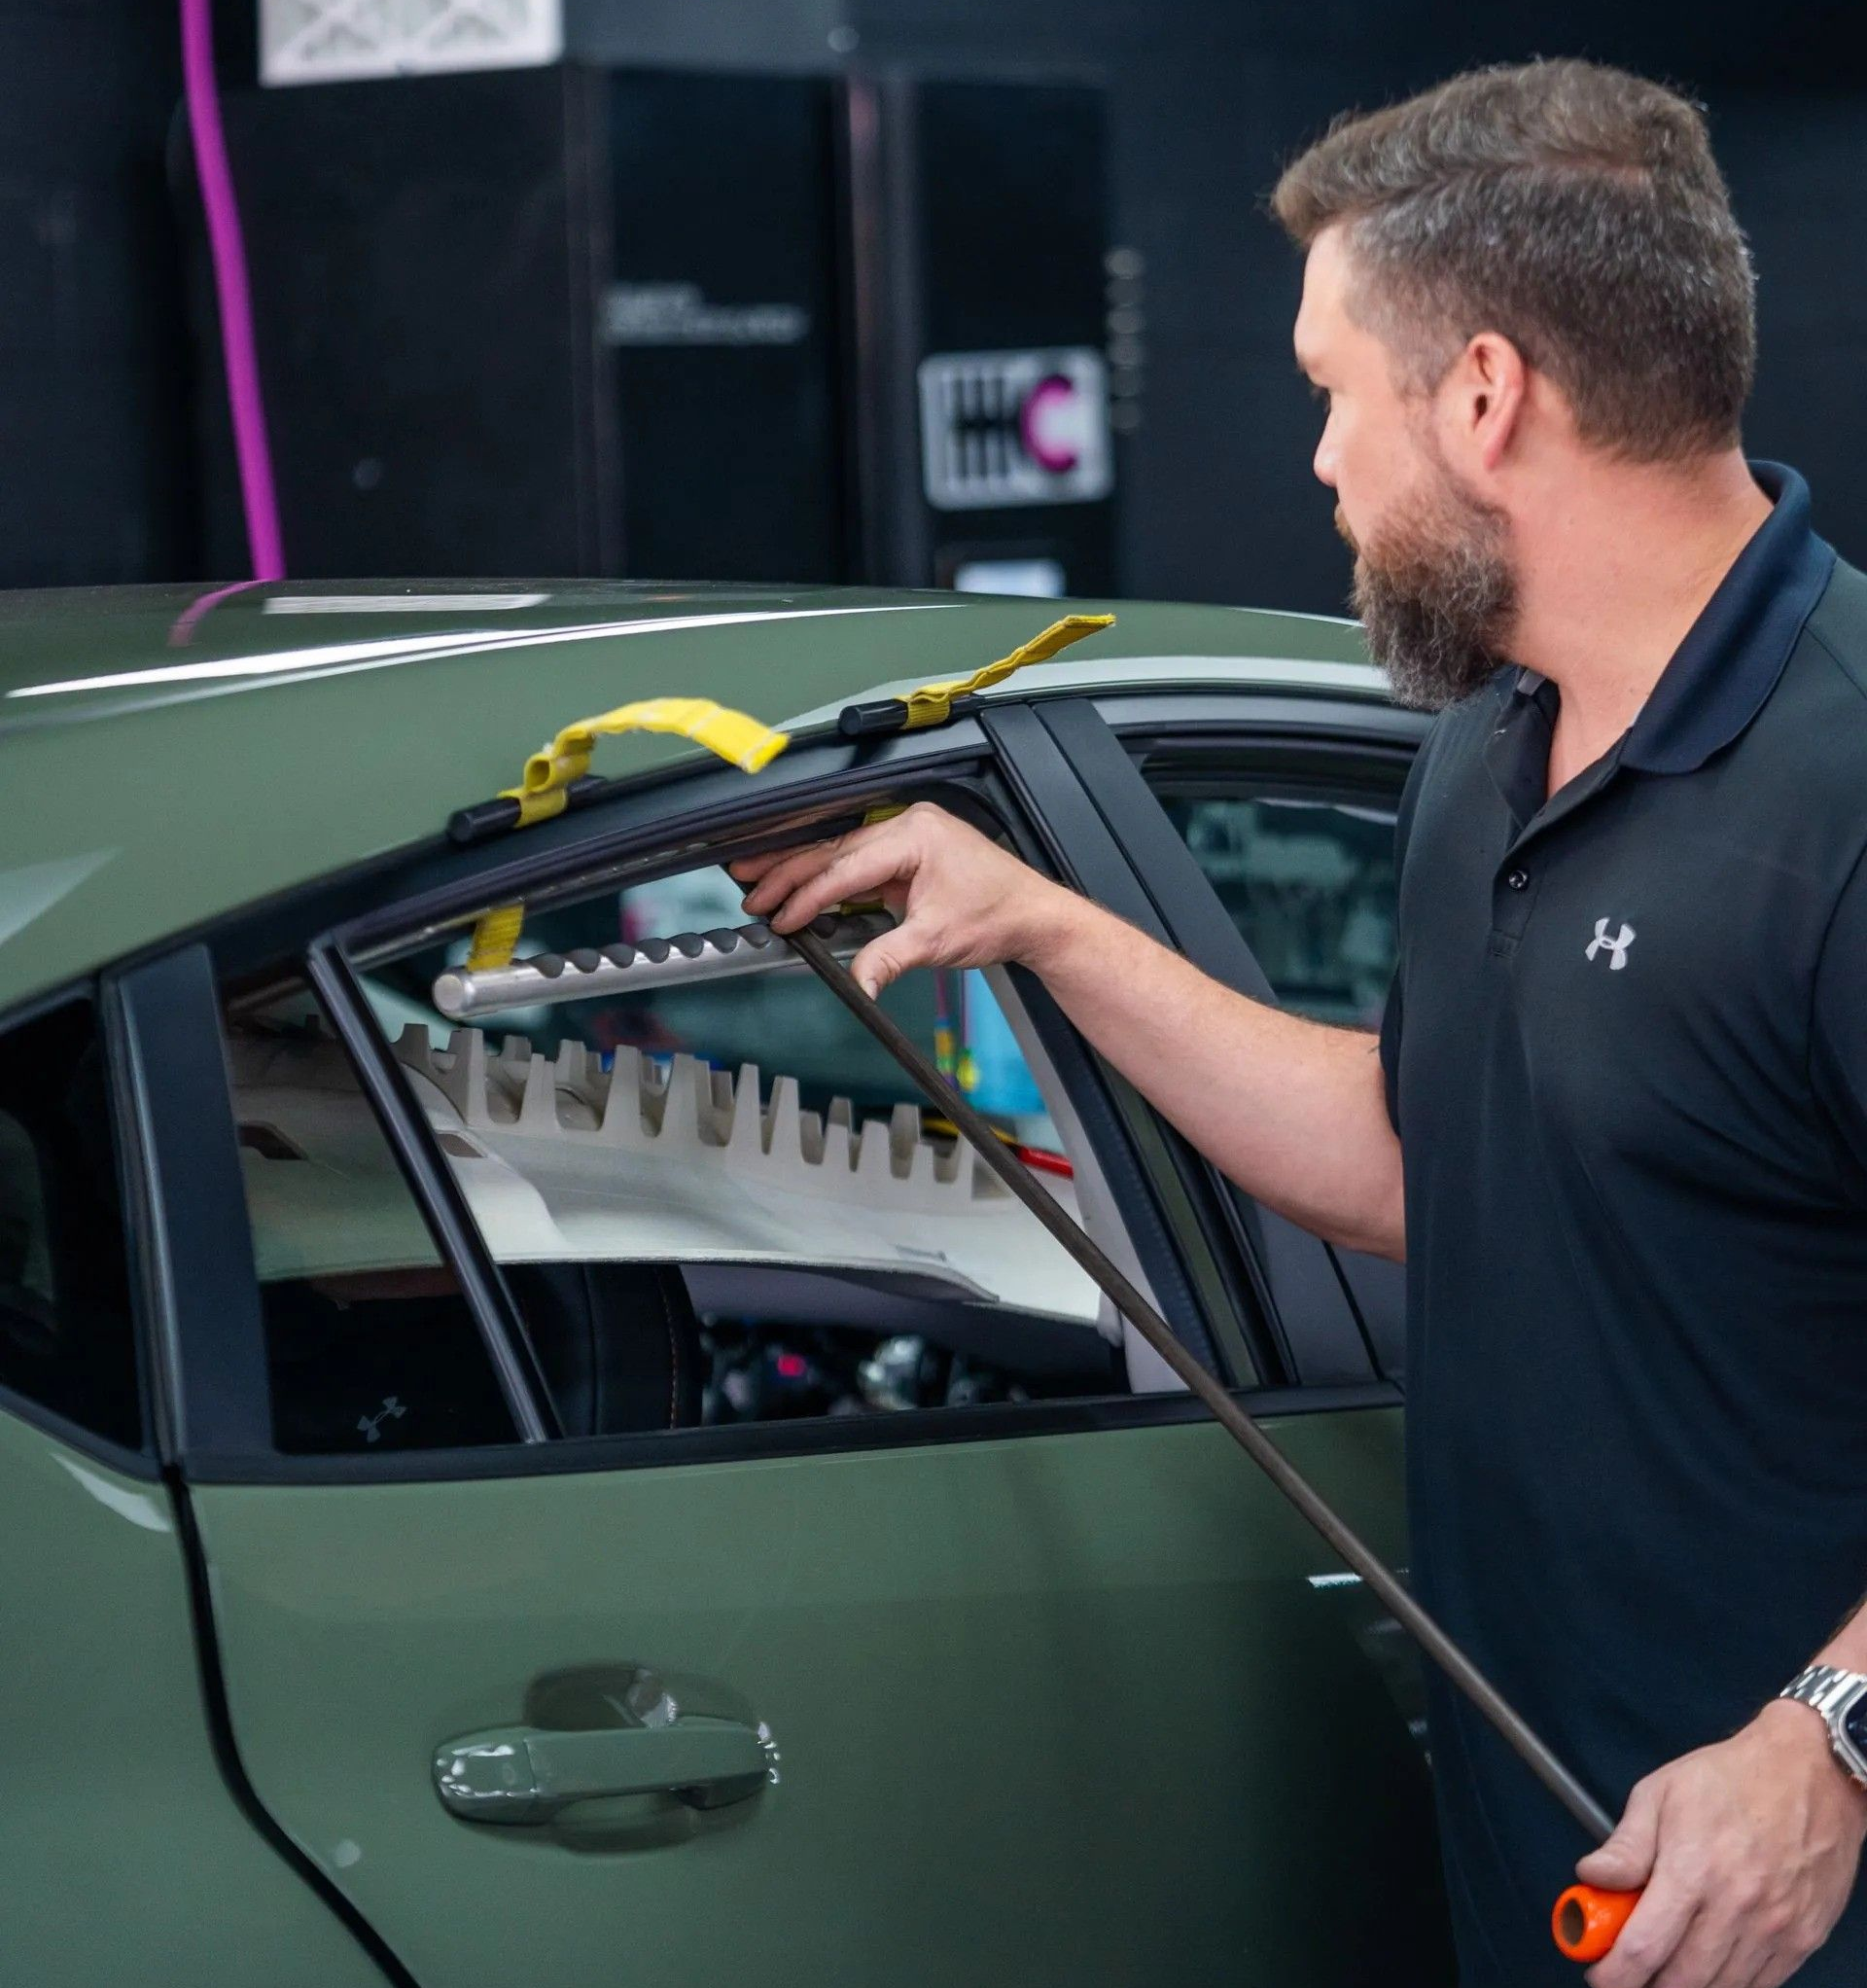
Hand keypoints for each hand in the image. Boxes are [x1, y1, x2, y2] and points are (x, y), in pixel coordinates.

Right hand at [731, 802, 1080, 997]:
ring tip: (759, 879)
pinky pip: (858, 860)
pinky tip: (800, 885)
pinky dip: (828, 875)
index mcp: (914, 835)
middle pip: (834, 849)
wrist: (1033, 915)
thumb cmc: (998, 916)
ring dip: (800, 869)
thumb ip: (886, 959)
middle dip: (788, 871)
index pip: (845, 866)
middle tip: (750, 888)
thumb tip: (856, 983)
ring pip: (840, 851)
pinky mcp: (908, 851)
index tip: (781, 916)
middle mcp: (908, 825)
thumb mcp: (935, 942)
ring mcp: (908, 835)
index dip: (808, 894)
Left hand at [1576, 1701, 1866, 1987]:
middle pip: (1683, 1981)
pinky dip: (1728, 1985)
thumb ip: (1625, 1846)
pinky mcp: (1803, 1939)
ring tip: (1663, 1967)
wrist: (1811, 1773)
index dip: (1615, 1974)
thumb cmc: (1732, 1778)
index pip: (1645, 1946)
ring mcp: (1776, 1929)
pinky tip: (1707, 1966)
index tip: (1599, 1975)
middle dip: (1645, 1986)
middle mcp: (1737, 1907)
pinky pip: (1759, 1985)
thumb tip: (1591, 1877)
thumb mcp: (1659, 1794)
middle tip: (1626, 1973)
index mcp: (1693, 1870)